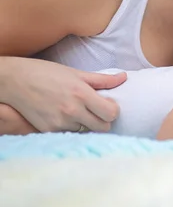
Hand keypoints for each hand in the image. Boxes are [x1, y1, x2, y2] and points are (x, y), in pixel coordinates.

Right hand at [0, 57, 125, 132]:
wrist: (14, 81)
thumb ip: (102, 79)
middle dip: (103, 119)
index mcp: (82, 94)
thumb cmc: (46, 73)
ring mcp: (60, 122)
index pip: (111, 113)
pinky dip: (71, 127)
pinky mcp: (48, 130)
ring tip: (78, 111)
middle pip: (103, 127)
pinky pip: (70, 133)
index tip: (107, 104)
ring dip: (87, 124)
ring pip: (87, 131)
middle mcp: (72, 110)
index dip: (112, 109)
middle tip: (96, 110)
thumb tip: (124, 77)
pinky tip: (65, 115)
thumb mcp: (76, 73)